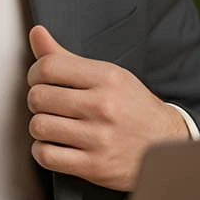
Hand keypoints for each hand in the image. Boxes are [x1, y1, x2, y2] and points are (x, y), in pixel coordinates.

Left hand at [26, 25, 188, 191]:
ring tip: (53, 124)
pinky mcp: (94, 166)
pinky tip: (54, 145)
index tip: (39, 80)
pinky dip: (43, 151)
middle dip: (37, 100)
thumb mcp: (107, 75)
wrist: (165, 144)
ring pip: (39, 126)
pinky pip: (46, 155)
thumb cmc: (133, 108)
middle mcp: (103, 106)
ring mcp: (98, 138)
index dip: (34, 73)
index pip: (49, 67)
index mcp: (107, 78)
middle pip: (38, 97)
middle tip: (48, 104)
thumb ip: (67, 57)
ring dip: (40, 126)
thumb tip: (37, 33)